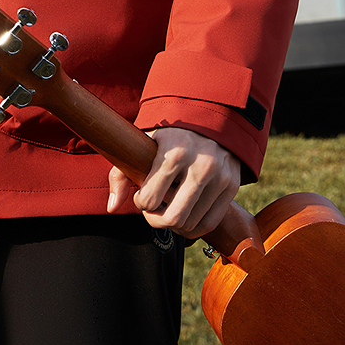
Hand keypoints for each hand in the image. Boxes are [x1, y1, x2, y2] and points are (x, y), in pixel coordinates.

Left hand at [107, 127, 240, 239]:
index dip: (141, 203)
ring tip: (168, 208)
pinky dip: (194, 227)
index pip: (150, 200)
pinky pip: (210, 223)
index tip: (143, 195)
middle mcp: (200, 165)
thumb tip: (112, 207)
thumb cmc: (168, 136)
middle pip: (173, 218)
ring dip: (175, 223)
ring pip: (191, 224)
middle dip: (157, 220)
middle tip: (154, 210)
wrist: (206, 117)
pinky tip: (185, 215)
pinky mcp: (232, 185)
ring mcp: (220, 176)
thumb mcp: (143, 145)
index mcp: (174, 153)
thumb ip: (120, 173)